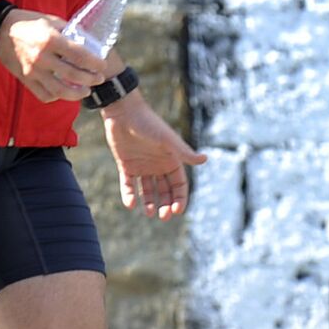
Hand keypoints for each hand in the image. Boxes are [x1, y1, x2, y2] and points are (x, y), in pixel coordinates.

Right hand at [0, 9, 106, 102]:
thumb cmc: (27, 21)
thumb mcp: (50, 20)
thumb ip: (68, 32)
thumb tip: (87, 43)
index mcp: (50, 39)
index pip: (79, 55)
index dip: (95, 63)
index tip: (103, 65)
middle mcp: (42, 57)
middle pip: (73, 76)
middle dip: (91, 79)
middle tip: (98, 78)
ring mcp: (32, 70)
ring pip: (60, 91)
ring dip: (77, 93)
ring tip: (85, 90)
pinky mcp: (25, 79)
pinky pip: (45, 95)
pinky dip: (57, 96)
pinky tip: (63, 91)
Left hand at [103, 95, 205, 219]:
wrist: (123, 112)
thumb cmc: (148, 123)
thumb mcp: (167, 140)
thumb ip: (183, 152)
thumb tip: (204, 160)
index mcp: (171, 160)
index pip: (179, 185)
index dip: (180, 198)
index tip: (177, 211)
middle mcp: (158, 165)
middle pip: (165, 190)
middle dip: (166, 204)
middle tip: (164, 216)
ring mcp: (142, 166)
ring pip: (147, 190)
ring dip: (148, 203)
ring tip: (149, 213)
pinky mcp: (126, 165)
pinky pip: (128, 184)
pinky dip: (129, 195)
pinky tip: (130, 204)